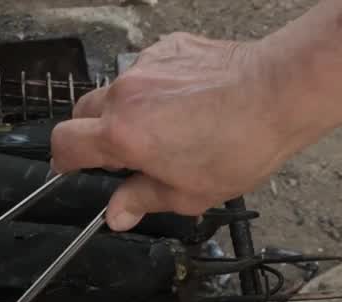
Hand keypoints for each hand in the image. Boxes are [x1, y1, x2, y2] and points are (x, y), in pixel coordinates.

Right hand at [51, 33, 298, 231]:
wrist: (279, 92)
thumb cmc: (240, 144)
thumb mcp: (188, 193)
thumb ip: (142, 200)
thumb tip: (117, 214)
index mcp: (123, 135)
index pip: (64, 143)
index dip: (62, 160)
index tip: (70, 168)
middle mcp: (126, 95)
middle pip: (83, 113)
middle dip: (94, 134)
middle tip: (126, 154)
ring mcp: (146, 66)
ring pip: (117, 90)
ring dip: (127, 110)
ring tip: (165, 127)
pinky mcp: (169, 47)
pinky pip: (146, 69)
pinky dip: (155, 87)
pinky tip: (186, 102)